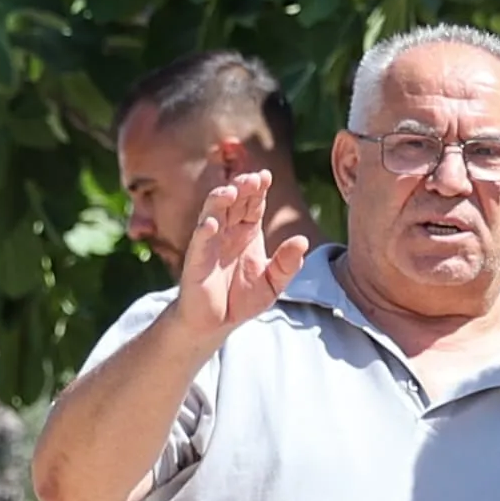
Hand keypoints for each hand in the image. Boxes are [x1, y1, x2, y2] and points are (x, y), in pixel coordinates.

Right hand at [174, 167, 308, 341]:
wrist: (216, 324)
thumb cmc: (241, 299)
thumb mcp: (273, 283)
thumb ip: (288, 264)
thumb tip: (303, 241)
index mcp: (247, 232)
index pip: (253, 203)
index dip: (258, 189)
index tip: (266, 176)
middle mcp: (227, 232)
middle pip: (233, 202)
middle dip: (242, 188)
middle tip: (253, 179)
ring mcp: (210, 243)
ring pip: (212, 213)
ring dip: (219, 201)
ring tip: (231, 191)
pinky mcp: (196, 261)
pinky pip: (199, 242)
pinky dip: (204, 231)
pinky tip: (211, 223)